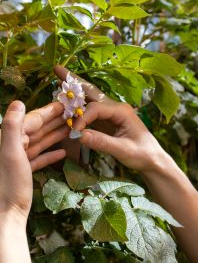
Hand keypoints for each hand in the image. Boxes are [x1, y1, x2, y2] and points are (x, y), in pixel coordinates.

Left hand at [0, 101, 66, 222]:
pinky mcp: (24, 171)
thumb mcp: (10, 152)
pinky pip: (39, 158)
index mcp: (12, 138)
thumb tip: (19, 102)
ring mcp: (19, 159)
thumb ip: (12, 126)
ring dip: (55, 135)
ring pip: (40, 142)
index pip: (33, 119)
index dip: (49, 111)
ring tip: (71, 129)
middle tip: (72, 114)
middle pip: (38, 129)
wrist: (5, 214)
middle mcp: (14, 145)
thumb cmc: (7, 183)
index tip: (64, 104)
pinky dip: (50, 154)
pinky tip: (63, 152)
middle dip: (55, 121)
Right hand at [54, 66, 165, 172]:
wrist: (152, 159)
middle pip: (92, 91)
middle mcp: (115, 107)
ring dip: (74, 89)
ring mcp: (110, 113)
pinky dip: (77, 104)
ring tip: (59, 78)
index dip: (82, 119)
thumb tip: (79, 135)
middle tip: (57, 68)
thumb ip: (102, 142)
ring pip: (89, 98)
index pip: (95, 108)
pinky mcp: (106, 120)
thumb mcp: (123, 150)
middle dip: (74, 80)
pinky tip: (68, 100)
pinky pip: (90, 110)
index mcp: (121, 110)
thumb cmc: (142, 154)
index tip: (74, 132)